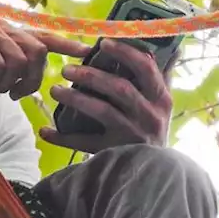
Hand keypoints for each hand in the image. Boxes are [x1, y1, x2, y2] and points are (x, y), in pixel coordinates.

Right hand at [0, 18, 91, 111]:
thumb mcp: (8, 79)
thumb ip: (27, 68)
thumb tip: (59, 68)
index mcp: (13, 36)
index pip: (45, 37)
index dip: (68, 45)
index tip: (89, 51)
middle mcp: (3, 26)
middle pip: (37, 52)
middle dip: (30, 80)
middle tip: (14, 93)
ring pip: (18, 60)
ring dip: (6, 83)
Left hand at [39, 39, 172, 152]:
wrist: (154, 174)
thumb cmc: (153, 129)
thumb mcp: (162, 104)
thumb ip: (164, 75)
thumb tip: (174, 45)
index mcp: (161, 98)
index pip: (146, 69)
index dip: (124, 53)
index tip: (103, 43)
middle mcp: (150, 116)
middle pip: (120, 89)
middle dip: (91, 75)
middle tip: (67, 68)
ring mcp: (132, 135)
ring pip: (102, 111)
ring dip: (75, 98)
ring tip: (55, 90)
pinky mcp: (115, 152)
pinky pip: (85, 142)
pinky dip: (63, 138)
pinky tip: (45, 131)